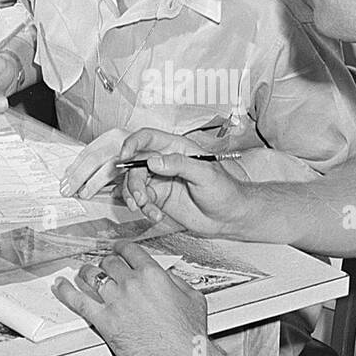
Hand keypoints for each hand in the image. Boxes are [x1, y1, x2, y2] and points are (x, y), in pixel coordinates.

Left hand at [52, 245, 212, 355]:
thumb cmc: (191, 336)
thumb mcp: (193, 298)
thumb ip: (176, 281)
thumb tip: (166, 275)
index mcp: (153, 275)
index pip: (129, 251)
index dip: (120, 249)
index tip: (117, 250)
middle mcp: (132, 283)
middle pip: (108, 262)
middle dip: (105, 263)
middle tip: (104, 267)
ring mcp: (116, 301)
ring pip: (92, 276)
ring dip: (86, 273)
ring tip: (84, 274)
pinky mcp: (105, 321)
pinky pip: (79, 301)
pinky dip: (66, 291)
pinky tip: (61, 286)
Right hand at [116, 128, 251, 237]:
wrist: (231, 217)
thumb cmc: (225, 190)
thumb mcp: (205, 174)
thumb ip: (179, 164)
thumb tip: (153, 161)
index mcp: (176, 148)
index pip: (147, 138)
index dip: (132, 143)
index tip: (124, 156)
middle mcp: (164, 162)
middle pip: (135, 164)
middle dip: (133, 181)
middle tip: (139, 197)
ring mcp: (160, 181)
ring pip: (134, 183)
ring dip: (134, 196)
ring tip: (145, 207)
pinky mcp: (159, 198)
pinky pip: (142, 201)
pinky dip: (144, 209)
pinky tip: (155, 215)